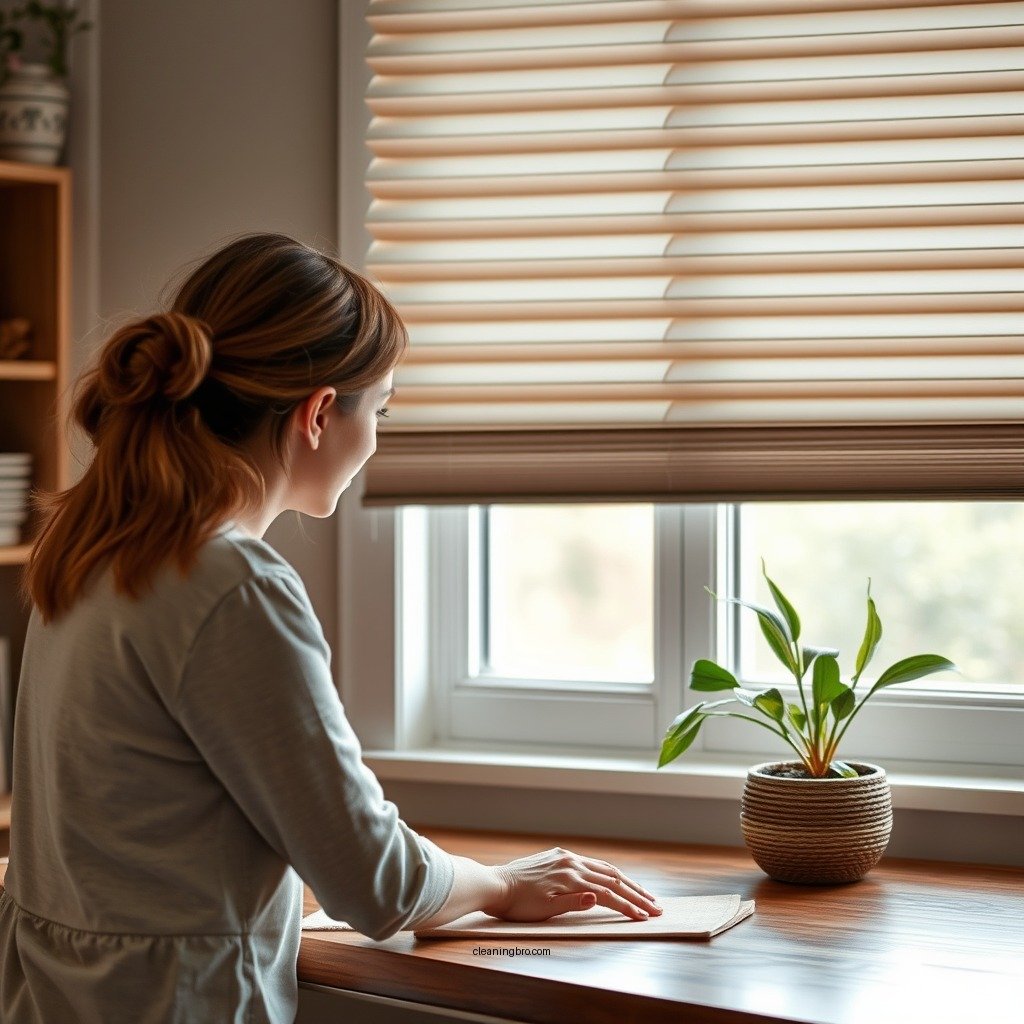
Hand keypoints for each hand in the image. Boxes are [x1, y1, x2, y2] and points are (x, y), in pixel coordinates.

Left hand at [484, 847, 662, 922]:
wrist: (495, 885)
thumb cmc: (518, 904)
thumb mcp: (545, 910)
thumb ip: (574, 902)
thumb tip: (599, 896)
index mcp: (570, 877)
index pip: (608, 893)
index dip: (628, 906)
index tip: (645, 916)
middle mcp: (571, 863)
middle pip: (612, 877)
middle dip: (636, 893)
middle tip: (656, 906)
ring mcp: (565, 857)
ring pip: (603, 867)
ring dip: (626, 880)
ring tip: (643, 892)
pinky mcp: (558, 856)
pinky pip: (590, 862)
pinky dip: (607, 871)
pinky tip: (613, 876)